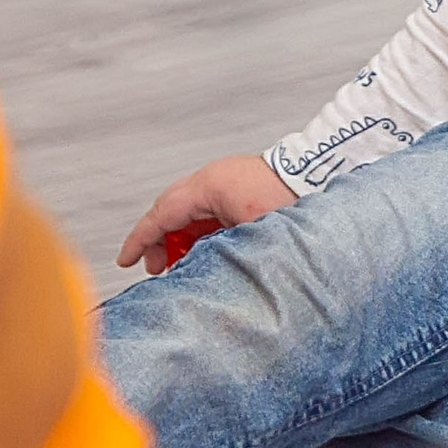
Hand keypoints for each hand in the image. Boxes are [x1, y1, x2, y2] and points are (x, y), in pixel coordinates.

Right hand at [116, 154, 297, 273]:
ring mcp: (225, 180)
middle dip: (159, 240)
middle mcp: (212, 178)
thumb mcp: (250, 232)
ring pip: (188, 210)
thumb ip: (216, 251)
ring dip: (181, 236)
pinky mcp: (239, 186)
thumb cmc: (292, 200)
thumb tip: (196, 272)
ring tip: (182, 262)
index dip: (140, 241)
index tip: (126, 261)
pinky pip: (207, 209)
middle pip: (170, 210)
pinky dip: (200, 230)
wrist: (321, 175)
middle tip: (158, 268)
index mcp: (209, 186)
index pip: (161, 214)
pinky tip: (204, 249)